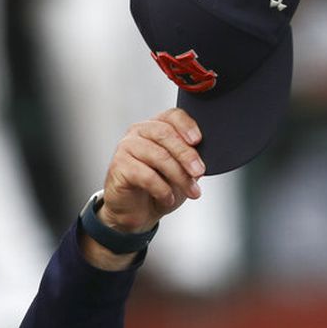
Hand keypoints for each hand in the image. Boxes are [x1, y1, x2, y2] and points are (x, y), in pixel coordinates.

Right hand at [81, 108, 204, 268]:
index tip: (199, 140)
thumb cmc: (160, 188)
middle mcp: (139, 132)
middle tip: (199, 172)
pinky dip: (161, 189)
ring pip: (158, 155)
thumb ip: (192, 160)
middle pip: (165, 134)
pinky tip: (167, 198)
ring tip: (191, 191)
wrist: (138, 212)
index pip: (172, 115)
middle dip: (186, 154)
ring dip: (179, 176)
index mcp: (157, 127)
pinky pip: (145, 175)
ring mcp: (126, 147)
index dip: (187, 125)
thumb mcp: (183, 172)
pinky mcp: (119, 166)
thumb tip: (208, 156)